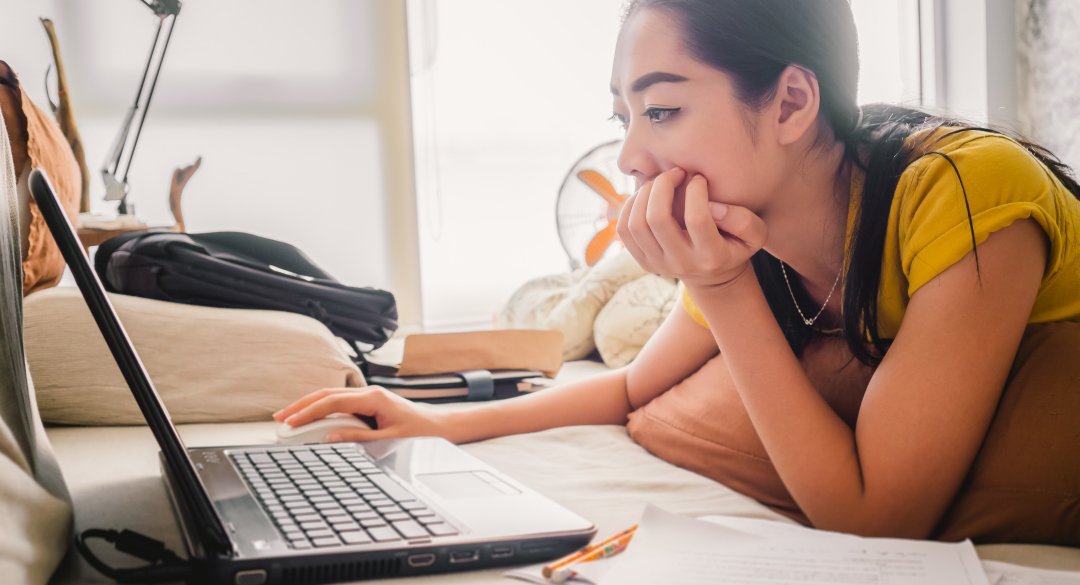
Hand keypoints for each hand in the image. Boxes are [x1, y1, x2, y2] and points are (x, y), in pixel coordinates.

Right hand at [272, 386, 454, 441]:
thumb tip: (330, 438)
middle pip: (327, 394)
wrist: (439, 426)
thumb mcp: (388, 439)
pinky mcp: (369, 403)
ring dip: (309, 405)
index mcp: (374, 398)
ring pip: (331, 396)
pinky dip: (322, 409)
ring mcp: (368, 396)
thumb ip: (358, 438)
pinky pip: (340, 403)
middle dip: (301, 405)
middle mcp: (369, 393)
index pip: (333, 401)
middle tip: (280, 418)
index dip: (309, 412)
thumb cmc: (419, 432)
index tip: (291, 422)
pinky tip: (310, 417)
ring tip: (288, 418)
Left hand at [617, 168, 766, 287]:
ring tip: (660, 182)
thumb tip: (711, 206)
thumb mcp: (754, 234)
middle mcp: (681, 263)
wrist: (713, 276)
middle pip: (657, 219)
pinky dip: (630, 206)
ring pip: (636, 223)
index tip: (699, 178)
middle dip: (663, 185)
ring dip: (645, 193)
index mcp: (711, 257)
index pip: (697, 219)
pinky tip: (646, 195)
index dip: (696, 191)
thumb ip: (742, 220)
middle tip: (675, 172)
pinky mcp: (642, 260)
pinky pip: (624, 230)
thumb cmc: (734, 245)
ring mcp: (658, 264)